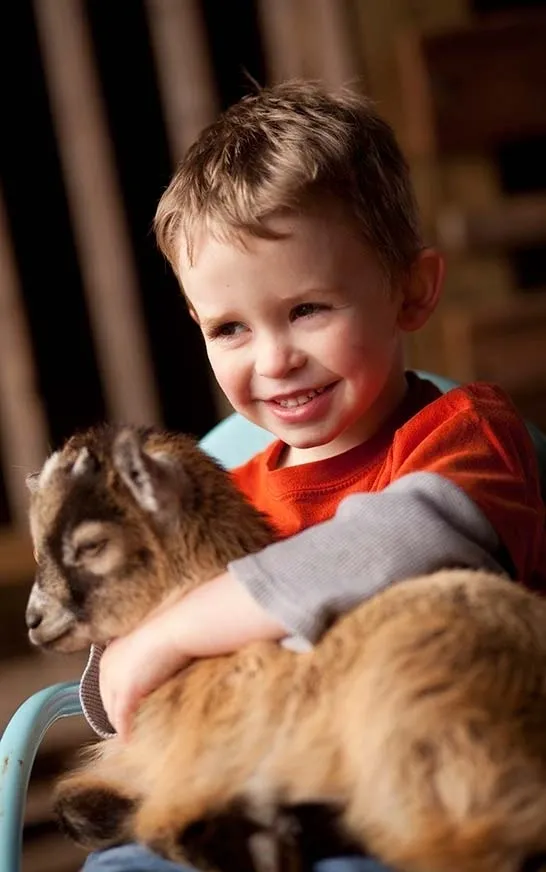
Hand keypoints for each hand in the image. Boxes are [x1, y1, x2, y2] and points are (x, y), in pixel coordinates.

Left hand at [99, 593, 190, 739]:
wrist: (175, 631)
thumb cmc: (168, 633)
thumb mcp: (147, 645)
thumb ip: (141, 659)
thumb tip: (149, 669)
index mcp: (109, 654)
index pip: (106, 684)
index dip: (113, 699)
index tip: (120, 710)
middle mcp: (106, 666)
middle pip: (106, 699)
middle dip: (114, 713)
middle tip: (124, 726)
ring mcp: (114, 679)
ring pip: (112, 710)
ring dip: (119, 724)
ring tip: (127, 735)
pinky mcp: (126, 692)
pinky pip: (122, 717)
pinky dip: (124, 730)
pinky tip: (128, 740)